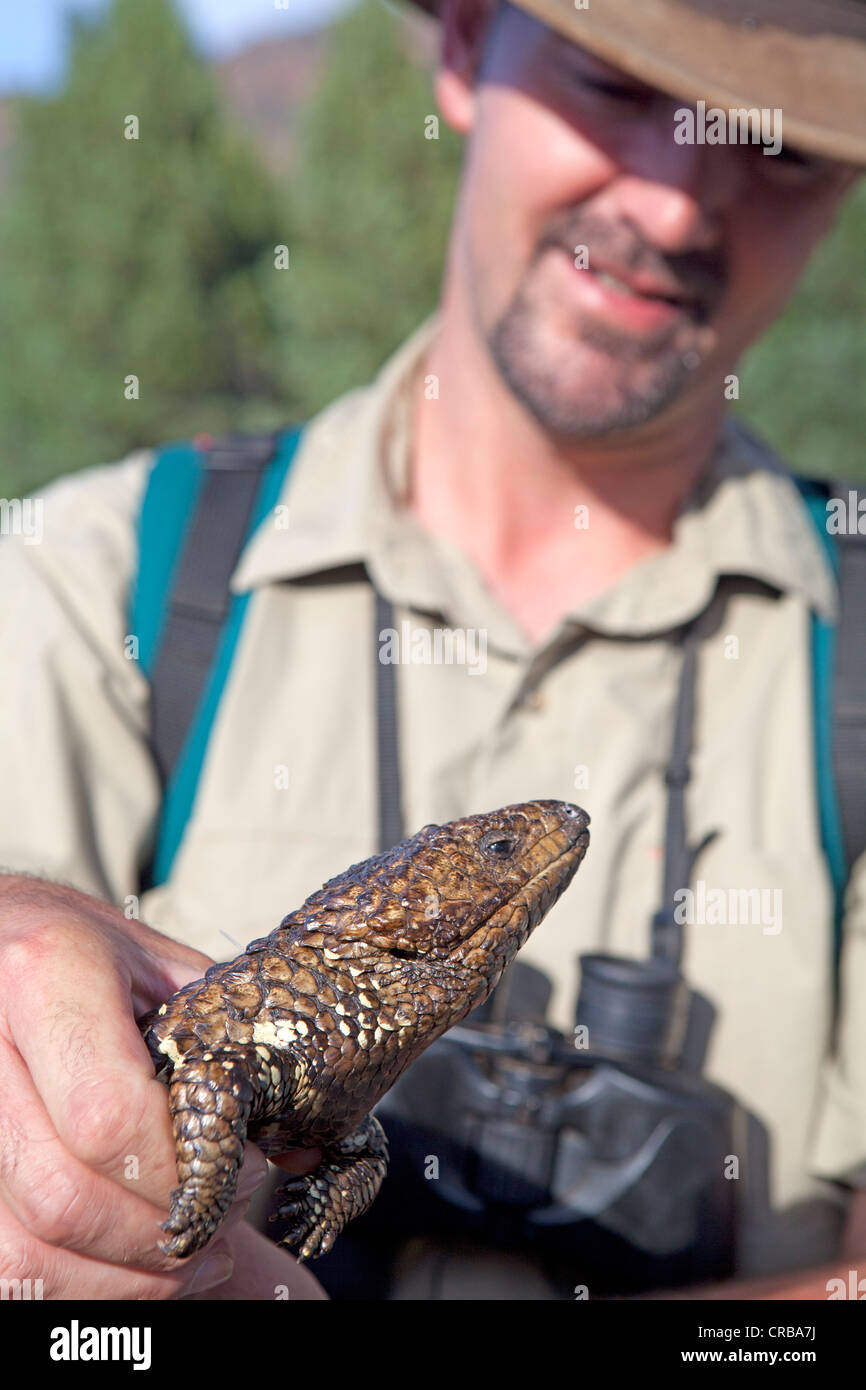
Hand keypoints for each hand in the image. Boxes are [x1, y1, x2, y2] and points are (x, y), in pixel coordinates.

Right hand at [0, 875, 324, 1298]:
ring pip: (22, 1243)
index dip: (178, 1170)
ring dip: (119, 1277)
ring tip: (190, 1261)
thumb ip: (218, 1043)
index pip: (110, 1115)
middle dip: (157, 1233)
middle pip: (63, 1193)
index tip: (235, 1171)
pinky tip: (132, 1270)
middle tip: (220, 1226)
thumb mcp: (163, 966)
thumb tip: (290, 1152)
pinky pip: (1, 1259)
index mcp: (46, 973)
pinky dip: (73, 1283)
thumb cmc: (92, 953)